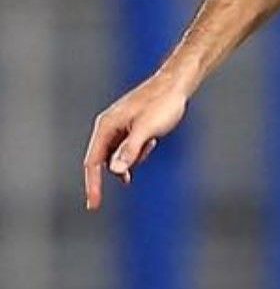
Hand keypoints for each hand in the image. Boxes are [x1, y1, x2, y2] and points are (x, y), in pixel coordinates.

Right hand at [83, 72, 191, 210]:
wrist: (177, 84)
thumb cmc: (162, 103)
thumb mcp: (146, 129)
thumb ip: (130, 150)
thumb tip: (114, 171)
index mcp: (106, 126)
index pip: (93, 162)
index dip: (92, 185)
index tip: (94, 204)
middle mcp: (108, 126)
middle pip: (101, 160)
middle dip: (110, 174)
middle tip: (110, 195)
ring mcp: (120, 127)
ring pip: (118, 155)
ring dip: (132, 158)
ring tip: (151, 142)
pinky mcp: (131, 127)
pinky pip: (129, 148)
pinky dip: (140, 151)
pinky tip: (153, 140)